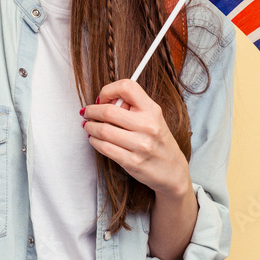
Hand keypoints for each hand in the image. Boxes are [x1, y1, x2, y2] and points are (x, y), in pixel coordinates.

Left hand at [80, 79, 190, 197]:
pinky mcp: (132, 162)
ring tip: (88, 126)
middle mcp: (148, 126)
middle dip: (91, 111)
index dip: (108, 90)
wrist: (173, 172)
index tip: (101, 99)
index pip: (127, 87)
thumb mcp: (153, 118)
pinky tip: (94, 139)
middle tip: (86, 113)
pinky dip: (94, 141)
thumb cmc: (158, 141)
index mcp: (152, 110)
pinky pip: (104, 147)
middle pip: (108, 111)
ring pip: (103, 130)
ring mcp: (141, 145)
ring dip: (89, 127)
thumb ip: (132, 107)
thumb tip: (103, 100)